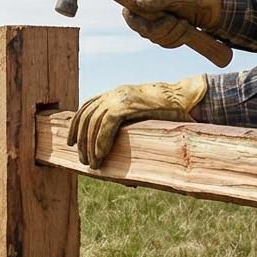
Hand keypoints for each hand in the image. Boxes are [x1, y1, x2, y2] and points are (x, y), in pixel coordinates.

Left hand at [68, 74, 207, 168]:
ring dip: (91, 146)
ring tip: (93, 163)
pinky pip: (107, 124)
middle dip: (82, 141)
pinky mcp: (128, 104)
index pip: (86, 108)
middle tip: (84, 161)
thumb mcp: (141, 113)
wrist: (185, 97)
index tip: (71, 143)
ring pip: (94, 123)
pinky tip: (102, 155)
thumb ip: (126, 122)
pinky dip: (102, 140)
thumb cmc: (167, 110)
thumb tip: (117, 144)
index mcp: (114, 94)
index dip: (76, 126)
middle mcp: (114, 94)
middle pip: (86, 118)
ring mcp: (120, 97)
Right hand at [123, 0, 221, 48]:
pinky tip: (185, 30)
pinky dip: (177, 39)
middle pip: (143, 31)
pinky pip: (165, 43)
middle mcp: (143, 13)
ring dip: (173, 34)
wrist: (204, 3)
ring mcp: (152, 24)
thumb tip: (139, 2)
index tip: (162, 19)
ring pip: (155, 39)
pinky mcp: (162, 34)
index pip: (129, 15)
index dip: (140, 22)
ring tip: (185, 23)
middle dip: (163, 29)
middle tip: (178, 21)